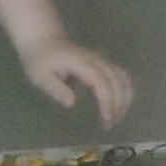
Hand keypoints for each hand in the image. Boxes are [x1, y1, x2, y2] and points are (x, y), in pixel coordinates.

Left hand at [17, 35, 132, 130]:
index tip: (106, 119)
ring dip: (124, 99)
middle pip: (117, 82)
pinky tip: (121, 105)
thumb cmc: (39, 60)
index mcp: (81, 63)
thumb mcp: (40, 75)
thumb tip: (71, 104)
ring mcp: (103, 61)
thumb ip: (55, 88)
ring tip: (116, 118)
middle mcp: (96, 60)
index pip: (101, 83)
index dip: (107, 101)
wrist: (43, 40)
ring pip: (123, 79)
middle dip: (117, 105)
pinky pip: (122, 77)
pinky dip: (126, 92)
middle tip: (110, 125)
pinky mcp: (105, 64)